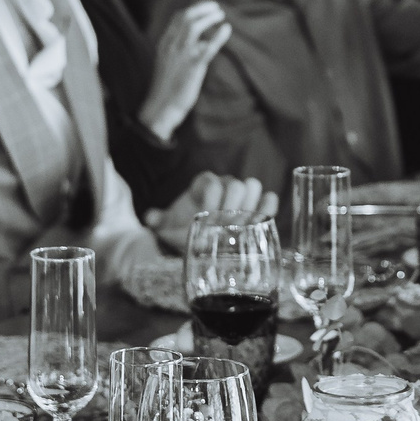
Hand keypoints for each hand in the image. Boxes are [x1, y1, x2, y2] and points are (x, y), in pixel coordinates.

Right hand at [141, 1, 231, 140]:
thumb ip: (181, 50)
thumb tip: (201, 42)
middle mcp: (171, 45)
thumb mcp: (169, 63)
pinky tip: (226, 29)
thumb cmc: (167, 87)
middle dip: (202, 9)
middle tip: (216, 8)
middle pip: (186, 17)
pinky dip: (218, 36)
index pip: (178, 18)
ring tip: (220, 15)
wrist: (162, 107)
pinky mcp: (192, 67)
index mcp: (165, 43)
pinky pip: (207, 48)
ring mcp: (181, 55)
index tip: (205, 8)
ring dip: (209, 17)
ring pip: (194, 27)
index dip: (193, 9)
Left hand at [144, 171, 274, 247]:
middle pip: (235, 184)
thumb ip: (160, 221)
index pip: (211, 182)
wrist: (198, 238)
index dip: (210, 198)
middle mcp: (224, 185)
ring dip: (250, 206)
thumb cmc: (183, 229)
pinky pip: (268, 200)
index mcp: (203, 184)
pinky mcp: (258, 207)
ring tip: (242, 226)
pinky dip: (267, 208)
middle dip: (231, 205)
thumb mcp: (169, 226)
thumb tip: (150, 218)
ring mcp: (242, 195)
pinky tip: (260, 223)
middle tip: (225, 225)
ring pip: (253, 187)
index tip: (205, 216)